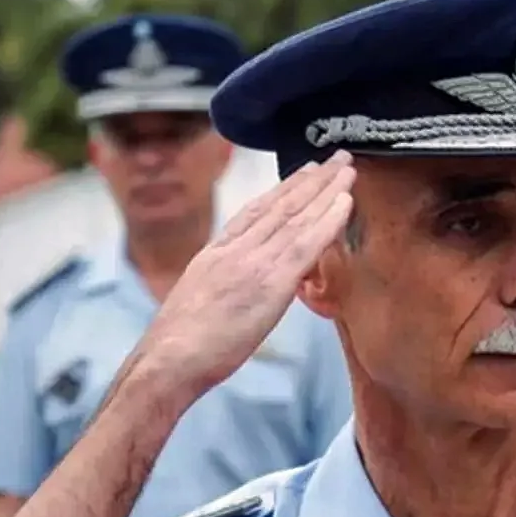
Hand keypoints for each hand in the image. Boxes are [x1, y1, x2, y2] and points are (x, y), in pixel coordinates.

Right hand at [138, 151, 355, 398]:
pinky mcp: (271, 283)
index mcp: (215, 252)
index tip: (303, 172)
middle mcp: (235, 249)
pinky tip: (346, 202)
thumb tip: (238, 286)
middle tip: (335, 157)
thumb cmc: (179, 345)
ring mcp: (253, 263)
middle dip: (310, 179)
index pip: (255, 211)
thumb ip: (221, 283)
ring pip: (296, 216)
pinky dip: (328, 220)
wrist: (168, 359)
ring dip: (325, 189)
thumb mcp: (196, 299)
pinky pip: (306, 244)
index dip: (283, 190)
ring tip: (347, 168)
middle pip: (279, 205)